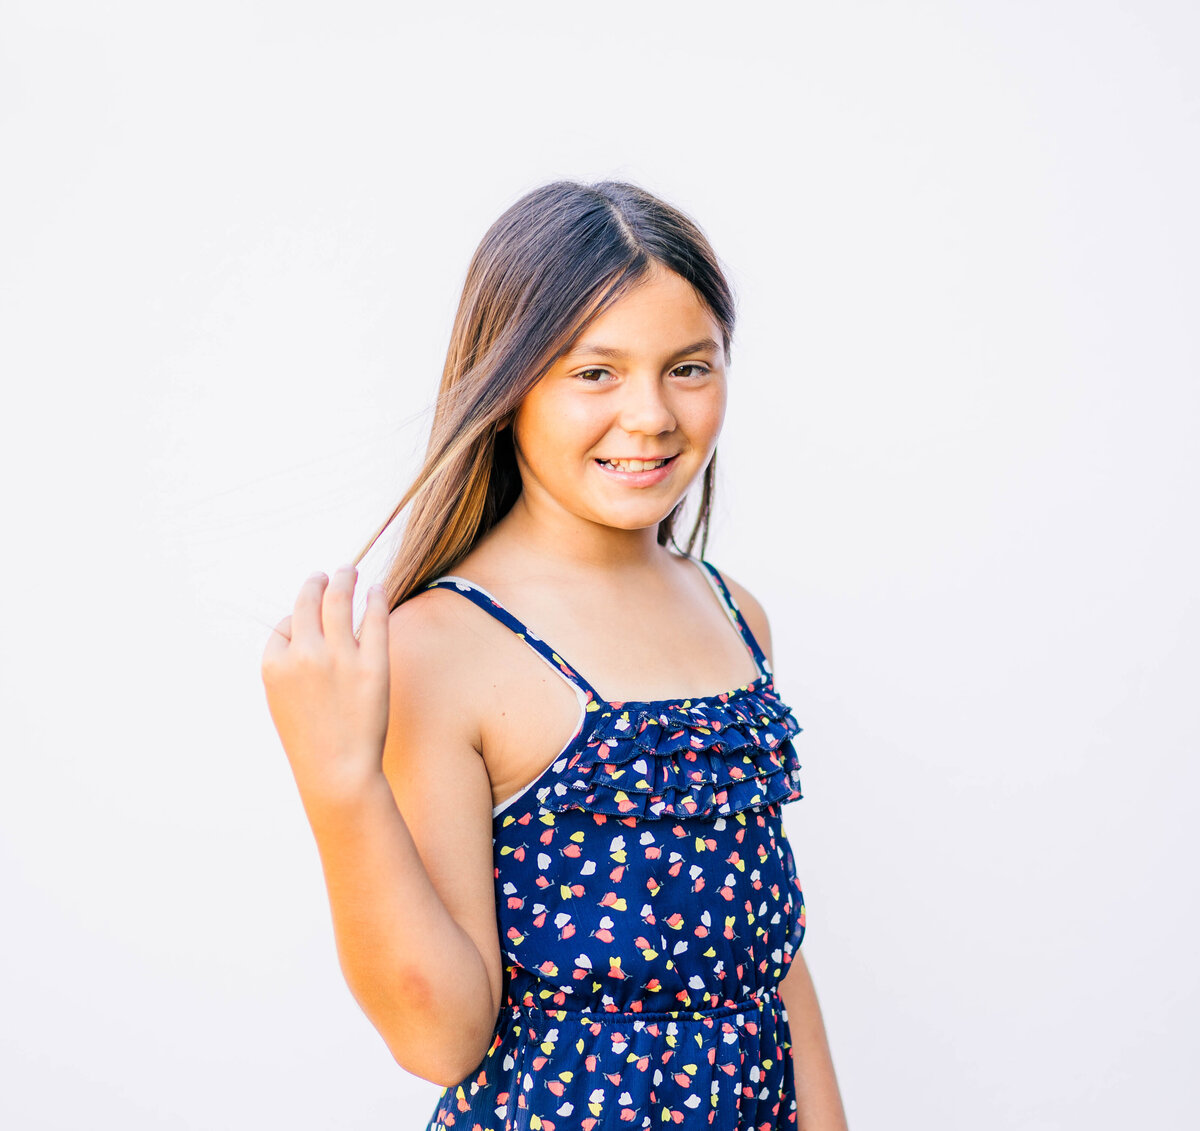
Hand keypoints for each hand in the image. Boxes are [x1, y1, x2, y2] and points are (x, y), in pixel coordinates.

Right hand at [261, 565, 390, 803]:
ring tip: (349, 570)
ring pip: (340, 600)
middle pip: (308, 601)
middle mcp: (304, 654)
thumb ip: (288, 666)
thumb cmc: (312, 741)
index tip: (306, 616)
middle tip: (327, 574)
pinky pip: (374, 619)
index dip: (296, 619)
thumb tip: (300, 629)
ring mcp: (339, 657)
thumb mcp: (284, 702)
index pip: (284, 625)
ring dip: (344, 579)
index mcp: (274, 664)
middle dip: (316, 583)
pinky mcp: (372, 664)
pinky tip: (376, 591)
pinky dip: (374, 599)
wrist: (337, 773)